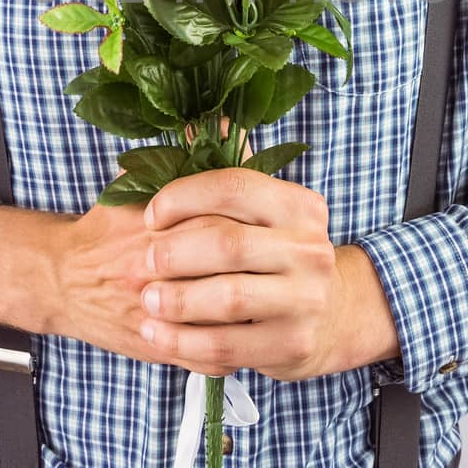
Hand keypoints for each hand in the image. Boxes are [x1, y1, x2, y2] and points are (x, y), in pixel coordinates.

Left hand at [137, 166, 347, 381]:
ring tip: (146, 300)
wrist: (324, 313)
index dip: (183, 197)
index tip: (149, 215)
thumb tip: (198, 121)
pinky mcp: (292, 343)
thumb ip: (227, 167)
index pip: (234, 187)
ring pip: (229, 298)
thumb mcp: (259, 209)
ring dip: (177, 300)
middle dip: (174, 253)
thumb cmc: (272, 253)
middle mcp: (311, 249)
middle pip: (229, 243)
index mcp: (299, 206)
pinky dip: (182, 342)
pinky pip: (226, 346)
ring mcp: (307, 299)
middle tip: (142, 262)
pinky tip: (155, 335)